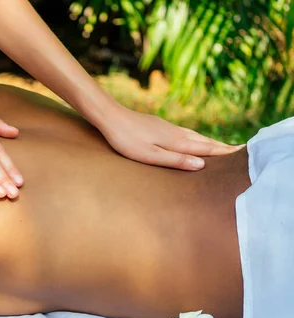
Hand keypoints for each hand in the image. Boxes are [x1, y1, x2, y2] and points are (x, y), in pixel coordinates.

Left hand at [95, 105, 243, 170]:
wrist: (110, 116)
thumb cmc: (126, 140)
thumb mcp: (150, 155)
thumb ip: (175, 160)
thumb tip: (202, 165)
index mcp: (176, 141)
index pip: (206, 148)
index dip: (223, 152)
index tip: (242, 154)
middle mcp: (175, 132)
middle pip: (203, 140)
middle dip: (221, 147)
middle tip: (239, 151)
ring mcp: (167, 127)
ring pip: (194, 135)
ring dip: (209, 141)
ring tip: (220, 147)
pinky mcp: (158, 125)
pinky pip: (184, 133)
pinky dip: (195, 138)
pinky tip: (191, 139)